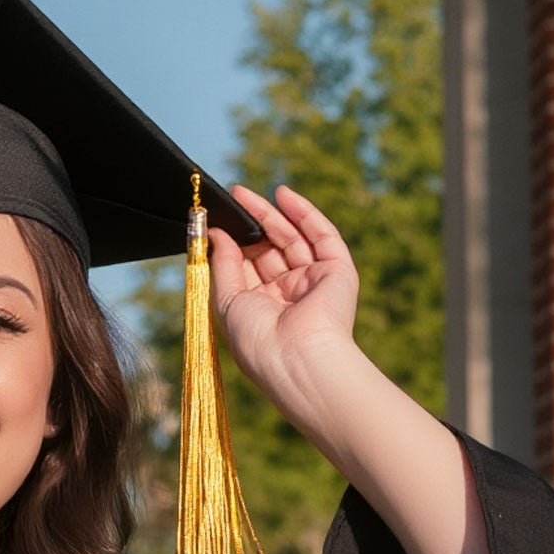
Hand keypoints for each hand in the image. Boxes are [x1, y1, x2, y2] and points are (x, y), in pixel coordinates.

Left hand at [208, 182, 361, 420]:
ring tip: (245, 194)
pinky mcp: (337, 271)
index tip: (217, 222)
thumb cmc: (257, 340)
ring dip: (272, 214)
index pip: (249, 269)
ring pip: (293, 239)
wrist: (297, 358)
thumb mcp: (227, 301)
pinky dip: (303, 213)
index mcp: (263, 310)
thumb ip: (222, 265)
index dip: (235, 244)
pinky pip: (322, 235)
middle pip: (270, 250)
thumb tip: (217, 234)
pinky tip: (283, 194)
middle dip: (252, 224)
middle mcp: (289, 296)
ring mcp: (314, 282)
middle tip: (233, 198)